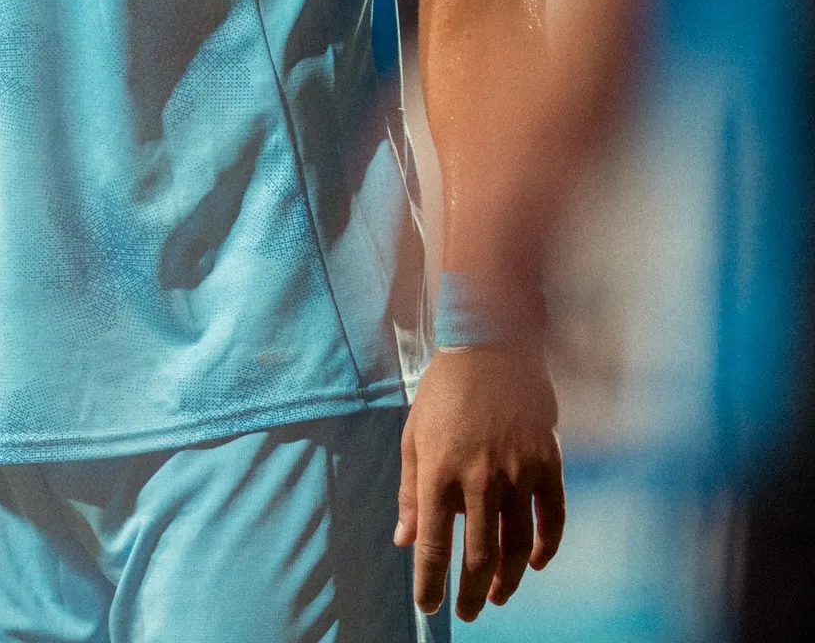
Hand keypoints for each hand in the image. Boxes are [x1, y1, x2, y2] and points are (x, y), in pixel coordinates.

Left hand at [395, 343, 564, 620]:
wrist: (491, 344)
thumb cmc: (444, 391)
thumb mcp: (414, 435)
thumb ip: (409, 491)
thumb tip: (404, 542)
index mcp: (438, 472)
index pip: (434, 546)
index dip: (430, 583)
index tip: (430, 606)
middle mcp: (478, 479)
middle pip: (478, 557)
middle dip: (471, 593)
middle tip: (469, 612)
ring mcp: (517, 472)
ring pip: (517, 547)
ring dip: (509, 580)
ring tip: (499, 596)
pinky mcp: (547, 463)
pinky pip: (551, 519)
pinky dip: (546, 548)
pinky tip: (536, 563)